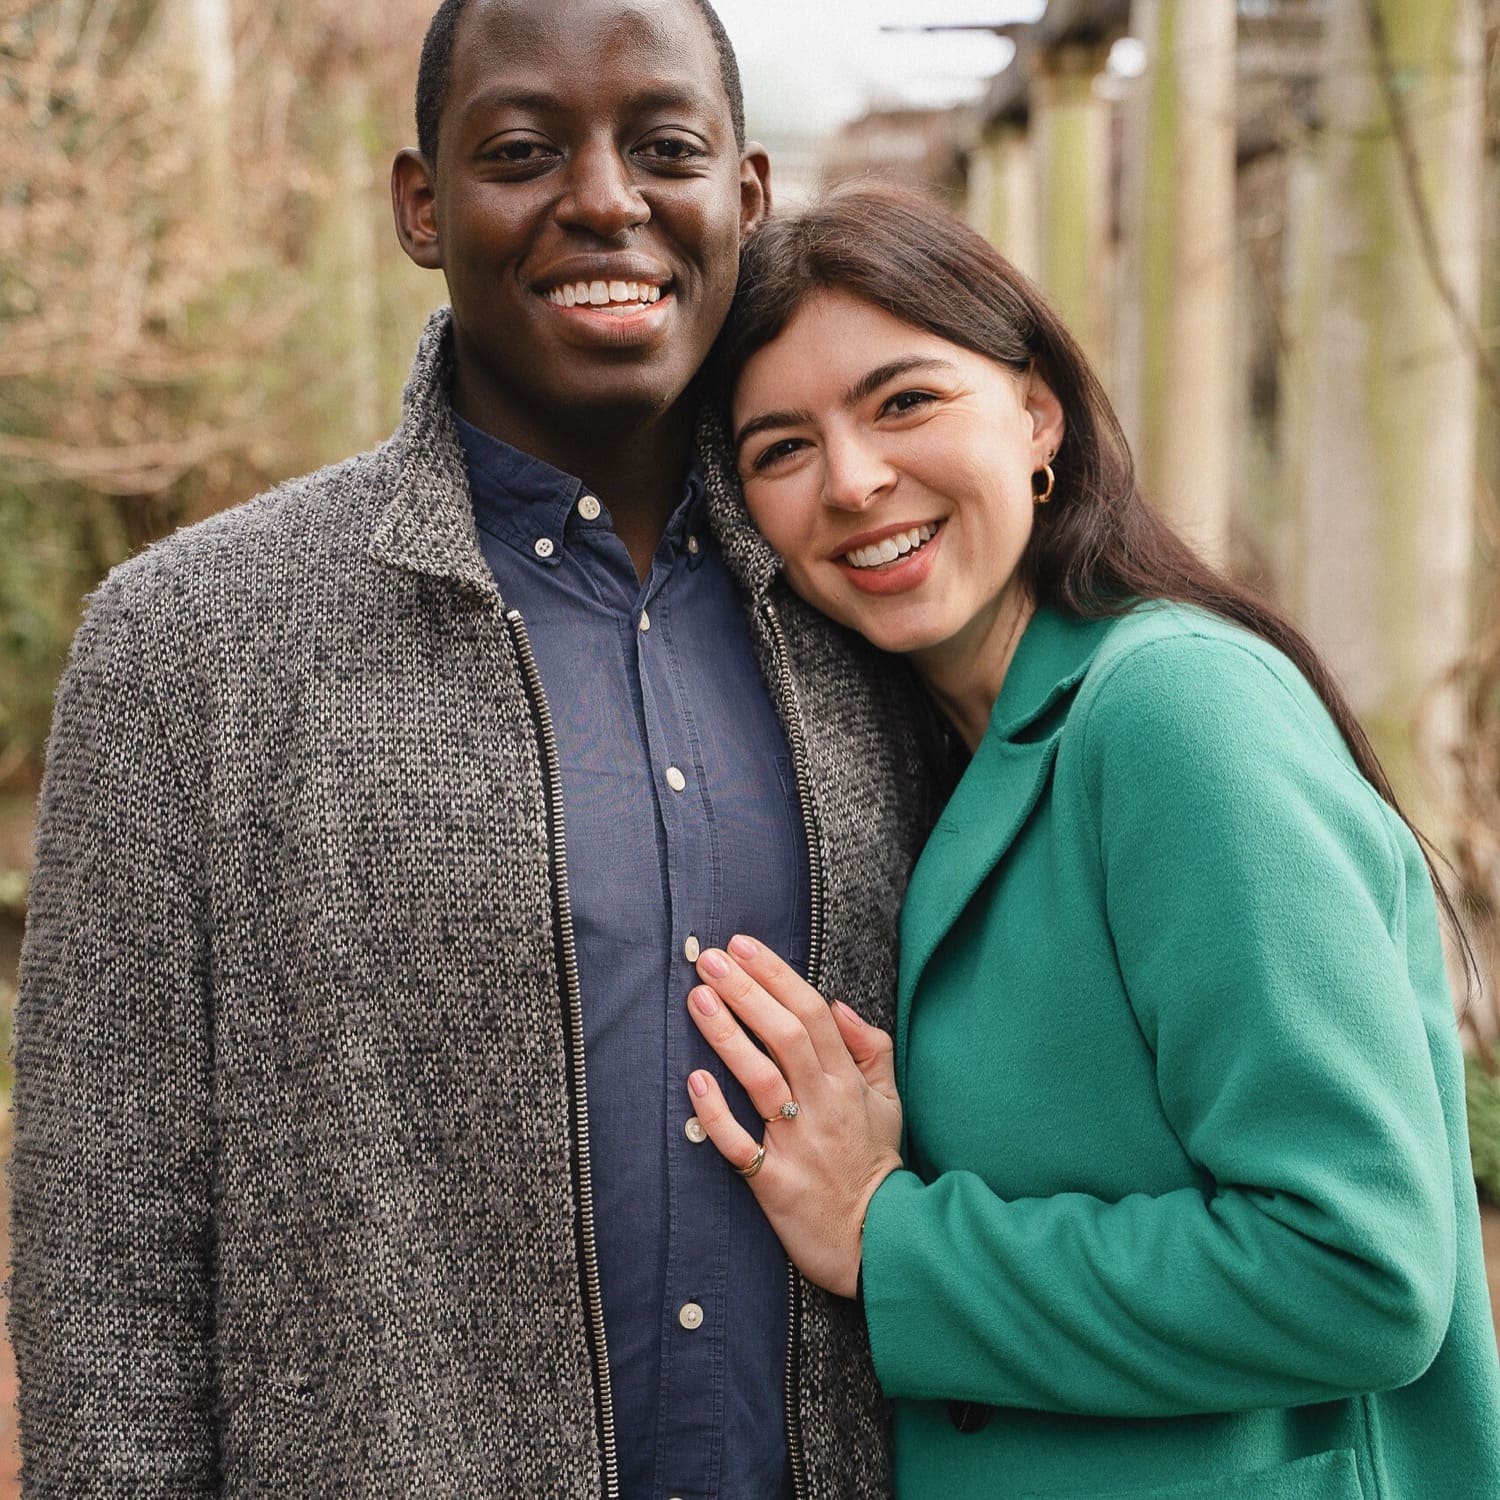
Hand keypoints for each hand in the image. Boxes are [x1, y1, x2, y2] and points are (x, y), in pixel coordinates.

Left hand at [685, 934, 902, 1297]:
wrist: (876, 1243)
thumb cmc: (874, 1165)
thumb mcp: (889, 1101)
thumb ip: (869, 1049)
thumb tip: (838, 1003)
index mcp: (847, 1082)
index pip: (814, 1014)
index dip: (777, 976)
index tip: (744, 945)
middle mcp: (824, 1105)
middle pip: (786, 1036)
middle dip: (747, 992)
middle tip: (710, 960)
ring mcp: (799, 1144)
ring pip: (762, 1079)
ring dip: (728, 1036)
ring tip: (698, 999)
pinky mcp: (775, 1183)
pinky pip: (739, 1144)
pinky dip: (716, 1113)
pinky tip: (694, 1080)